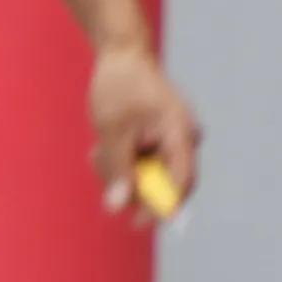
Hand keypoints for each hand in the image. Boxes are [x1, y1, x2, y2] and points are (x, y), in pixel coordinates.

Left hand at [88, 42, 201, 219]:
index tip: (137, 223)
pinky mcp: (157, 144)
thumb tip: (117, 207)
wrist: (121, 57)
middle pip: (160, 184)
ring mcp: (170, 143)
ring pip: (145, 179)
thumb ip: (117, 169)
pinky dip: (119, 164)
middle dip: (127, 183)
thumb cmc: (119, 86)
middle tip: (99, 164)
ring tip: (99, 149)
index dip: (162, 206)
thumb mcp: (112, 130)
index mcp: (179, 132)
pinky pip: (140, 168)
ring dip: (117, 172)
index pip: (181, 181)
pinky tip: (102, 148)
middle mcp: (182, 140)